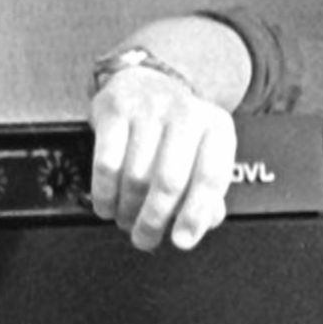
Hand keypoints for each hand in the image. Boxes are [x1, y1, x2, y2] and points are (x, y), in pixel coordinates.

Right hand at [90, 66, 235, 250]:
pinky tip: (107, 206)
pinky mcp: (115, 109)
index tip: (182, 241)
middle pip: (170, 181)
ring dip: (128, 210)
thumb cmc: (180, 132)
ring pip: (136, 175)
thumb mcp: (204, 154)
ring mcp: (150, 109)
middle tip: (145, 239)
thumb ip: (207, 192)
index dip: (195, 214)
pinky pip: (106, 162)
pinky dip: (104, 193)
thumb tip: (198, 226)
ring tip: (126, 221)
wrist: (150, 82)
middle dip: (154, 219)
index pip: (211, 177)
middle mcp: (188, 114)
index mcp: (218, 128)